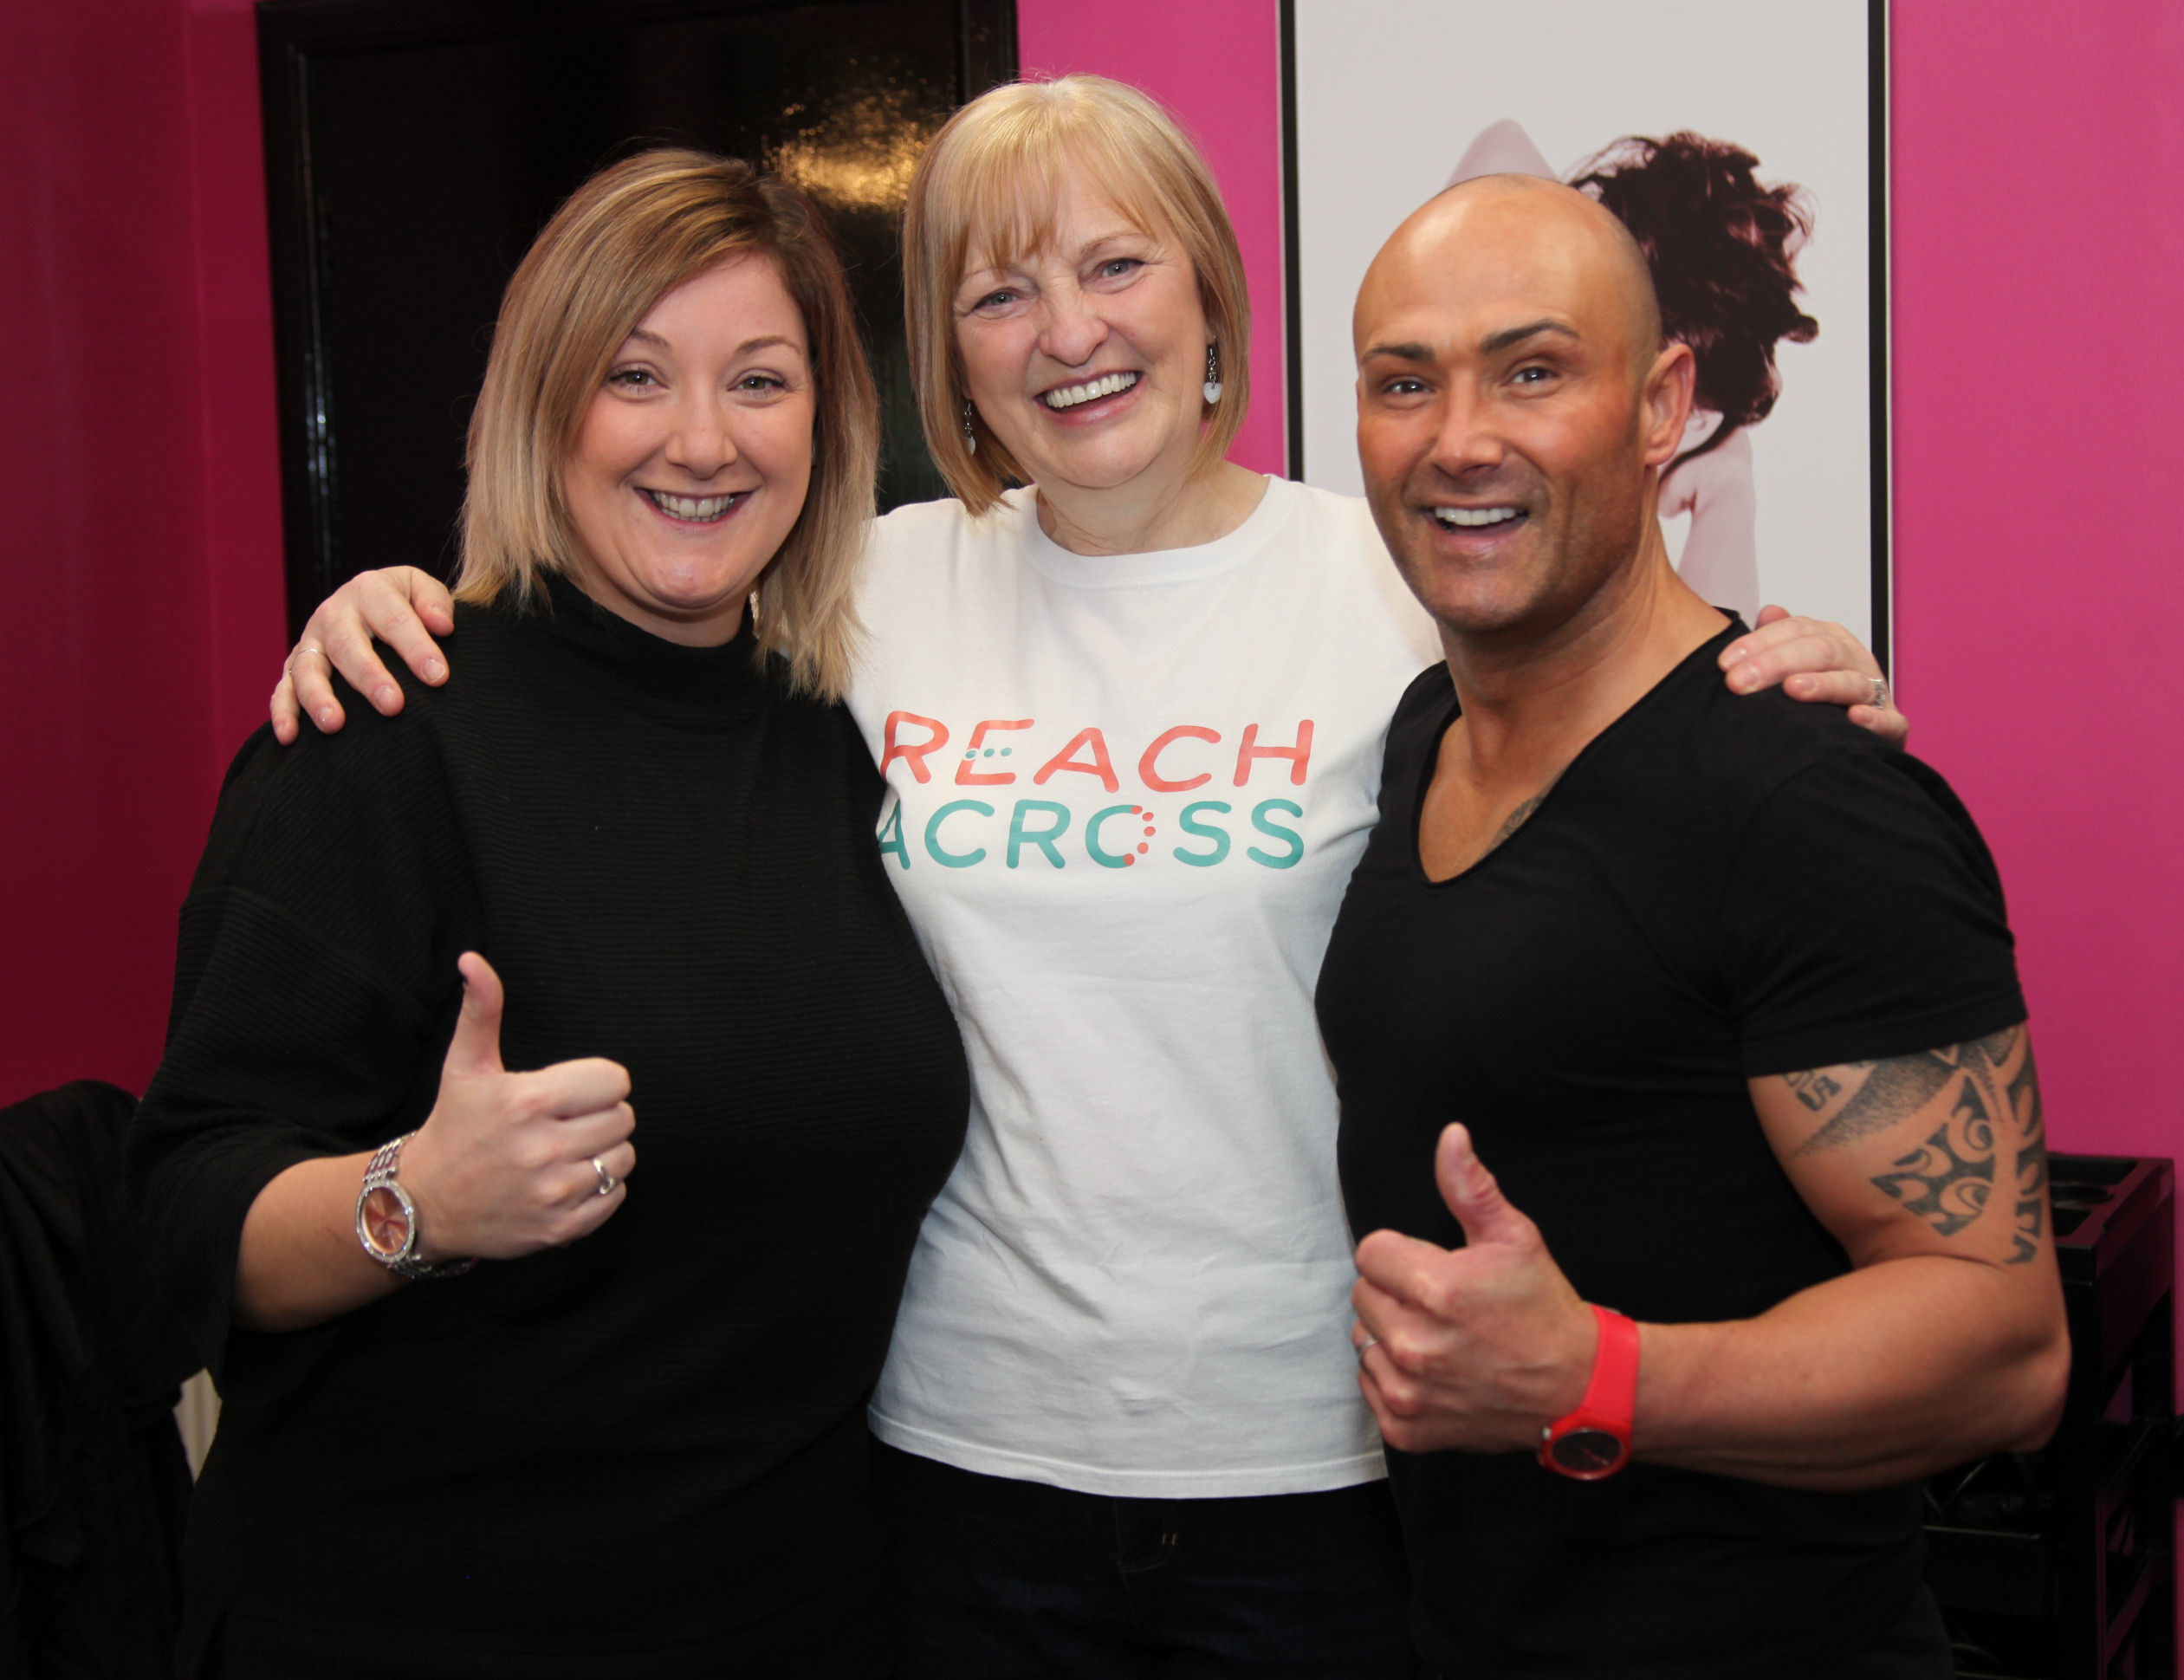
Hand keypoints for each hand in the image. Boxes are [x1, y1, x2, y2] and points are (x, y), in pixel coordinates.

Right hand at [270, 566, 455, 742]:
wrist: (374, 604)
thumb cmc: (407, 603)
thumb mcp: (422, 590)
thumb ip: (435, 602)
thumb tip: (442, 626)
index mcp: (370, 590)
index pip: (394, 619)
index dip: (415, 648)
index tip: (437, 677)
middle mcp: (334, 613)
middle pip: (347, 645)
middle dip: (369, 677)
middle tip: (392, 705)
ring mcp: (311, 641)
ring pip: (308, 669)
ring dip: (318, 697)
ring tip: (334, 725)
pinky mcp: (295, 667)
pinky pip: (283, 689)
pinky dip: (283, 713)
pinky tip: (289, 737)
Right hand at [397, 953, 634, 1260]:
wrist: (423, 1204)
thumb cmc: (454, 1126)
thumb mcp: (465, 1066)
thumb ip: (481, 1010)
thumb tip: (473, 960)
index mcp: (526, 1101)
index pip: (615, 1081)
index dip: (596, 1084)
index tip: (570, 1094)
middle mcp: (541, 1148)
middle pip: (623, 1118)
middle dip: (599, 1117)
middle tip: (565, 1123)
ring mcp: (551, 1192)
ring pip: (624, 1157)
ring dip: (603, 1153)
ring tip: (566, 1152)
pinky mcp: (559, 1228)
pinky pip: (615, 1197)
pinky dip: (599, 1190)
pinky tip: (565, 1181)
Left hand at [1351, 1124, 1596, 1454]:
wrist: (1576, 1389)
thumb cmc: (1543, 1309)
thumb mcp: (1515, 1238)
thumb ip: (1470, 1187)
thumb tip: (1450, 1137)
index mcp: (1436, 1290)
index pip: (1370, 1253)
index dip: (1402, 1254)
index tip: (1435, 1268)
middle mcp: (1415, 1345)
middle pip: (1362, 1295)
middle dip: (1396, 1292)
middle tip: (1442, 1304)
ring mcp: (1409, 1392)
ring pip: (1363, 1340)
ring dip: (1391, 1335)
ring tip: (1440, 1338)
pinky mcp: (1406, 1427)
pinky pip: (1369, 1385)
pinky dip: (1392, 1377)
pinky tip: (1434, 1371)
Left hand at [1720, 605, 1908, 746]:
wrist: (1850, 736)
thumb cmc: (1818, 698)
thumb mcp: (1793, 664)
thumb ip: (1778, 638)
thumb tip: (1769, 611)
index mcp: (1831, 640)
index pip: (1797, 630)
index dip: (1760, 643)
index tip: (1725, 663)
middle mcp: (1855, 660)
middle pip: (1820, 651)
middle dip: (1777, 664)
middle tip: (1740, 682)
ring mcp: (1875, 692)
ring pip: (1852, 682)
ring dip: (1822, 684)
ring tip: (1793, 689)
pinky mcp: (1892, 725)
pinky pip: (1889, 721)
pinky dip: (1873, 719)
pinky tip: (1853, 718)